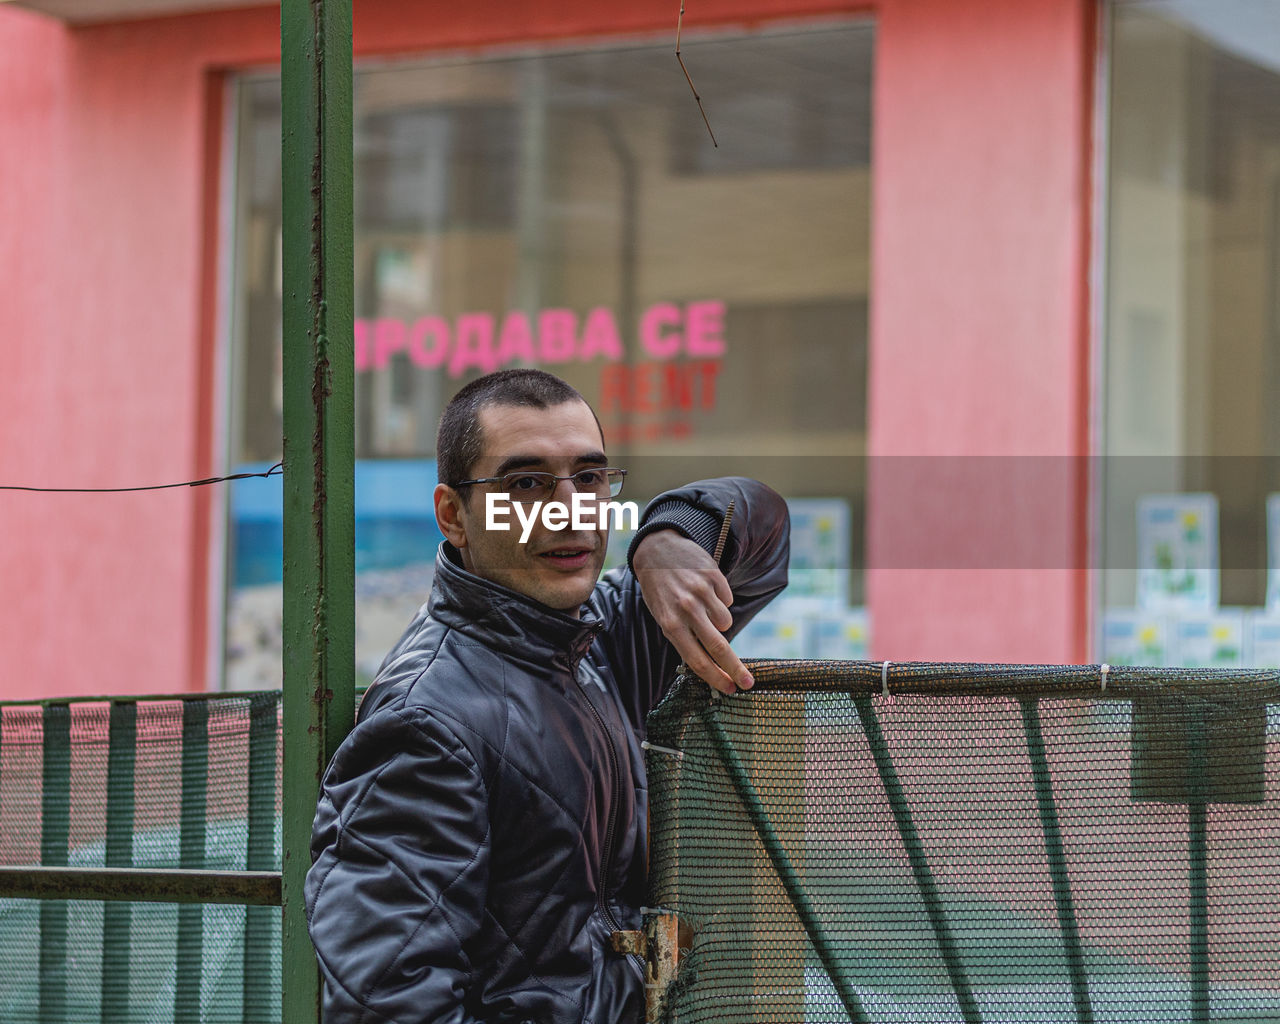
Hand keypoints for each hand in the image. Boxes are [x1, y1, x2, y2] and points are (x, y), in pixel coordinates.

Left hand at [631, 530, 752, 694]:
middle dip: (736, 669)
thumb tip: (708, 662)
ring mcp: (701, 592)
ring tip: (703, 607)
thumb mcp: (662, 616)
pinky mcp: (713, 576)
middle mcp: (686, 610)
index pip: (697, 660)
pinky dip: (720, 600)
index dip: (715, 678)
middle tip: (749, 683)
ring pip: (726, 621)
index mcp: (670, 624)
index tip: (730, 689)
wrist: (656, 550)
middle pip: (718, 647)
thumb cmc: (659, 590)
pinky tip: (705, 590)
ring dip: (720, 622)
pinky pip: (728, 600)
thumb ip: (683, 637)